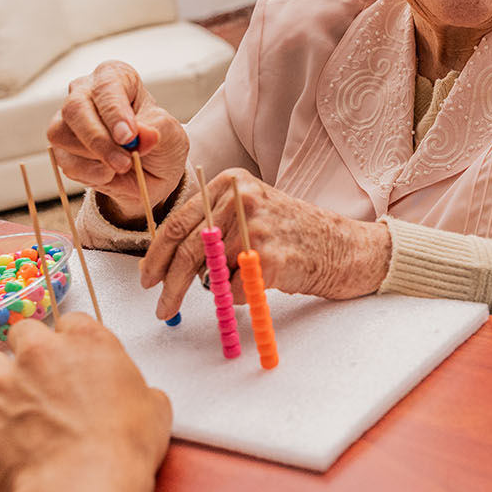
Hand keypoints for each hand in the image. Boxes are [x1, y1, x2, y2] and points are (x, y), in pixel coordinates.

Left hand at [0, 313, 170, 491]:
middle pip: (25, 332)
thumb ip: (134, 387)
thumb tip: (135, 399)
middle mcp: (42, 352)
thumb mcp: (153, 406)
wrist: (84, 484)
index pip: (70, 321)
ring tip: (19, 409)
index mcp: (87, 341)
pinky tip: (7, 444)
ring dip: (3, 382)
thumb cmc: (121, 448)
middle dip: (30, 352)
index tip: (73, 358)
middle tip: (42, 378)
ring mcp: (4, 383)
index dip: (71, 341)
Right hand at [47, 61, 188, 224]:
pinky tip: (110, 173)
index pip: (107, 86)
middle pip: (75, 108)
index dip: (114, 112)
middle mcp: (85, 92)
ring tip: (124, 165)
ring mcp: (67, 120)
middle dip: (100, 140)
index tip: (128, 137)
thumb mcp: (171, 133)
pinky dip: (90, 174)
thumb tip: (141, 133)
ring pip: (62, 135)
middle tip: (125, 162)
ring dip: (96, 158)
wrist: (152, 171)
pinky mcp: (60, 148)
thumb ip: (157, 129)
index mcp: (115, 77)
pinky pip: (65, 162)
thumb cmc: (159, 141)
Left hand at [138, 168, 391, 319]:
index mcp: (230, 183)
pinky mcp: (269, 256)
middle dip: (169, 284)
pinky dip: (243, 296)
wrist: (343, 246)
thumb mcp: (250, 211)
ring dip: (215, 289)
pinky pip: (235, 289)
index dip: (157, 255)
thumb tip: (167, 260)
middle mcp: (241, 199)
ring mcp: (256, 226)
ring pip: (210, 272)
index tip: (148, 278)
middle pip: (187, 249)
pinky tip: (265, 282)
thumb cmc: (292, 233)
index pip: (178, 222)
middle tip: (161, 308)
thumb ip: (212, 225)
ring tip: (241, 283)